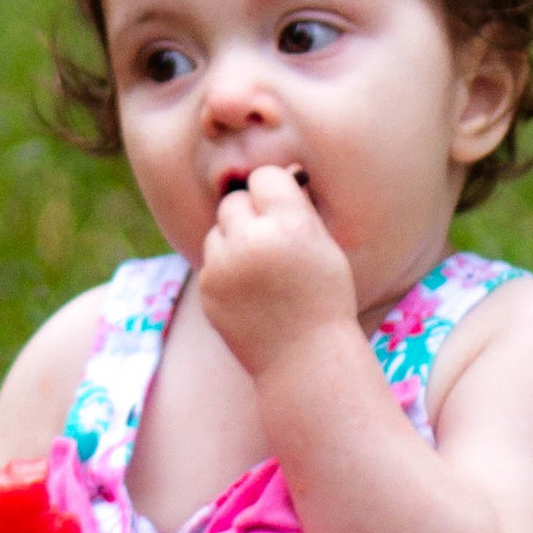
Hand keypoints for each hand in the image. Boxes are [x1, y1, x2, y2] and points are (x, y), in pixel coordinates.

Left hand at [199, 163, 359, 379]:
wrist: (304, 358)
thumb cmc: (324, 297)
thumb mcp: (325, 246)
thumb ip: (298, 209)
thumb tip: (280, 173)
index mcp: (290, 226)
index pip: (265, 177)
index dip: (275, 192)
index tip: (284, 207)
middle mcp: (253, 241)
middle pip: (234, 201)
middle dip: (249, 214)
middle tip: (270, 239)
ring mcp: (224, 266)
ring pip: (217, 230)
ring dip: (234, 241)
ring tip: (262, 271)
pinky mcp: (207, 288)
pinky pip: (210, 262)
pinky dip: (225, 270)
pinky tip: (251, 293)